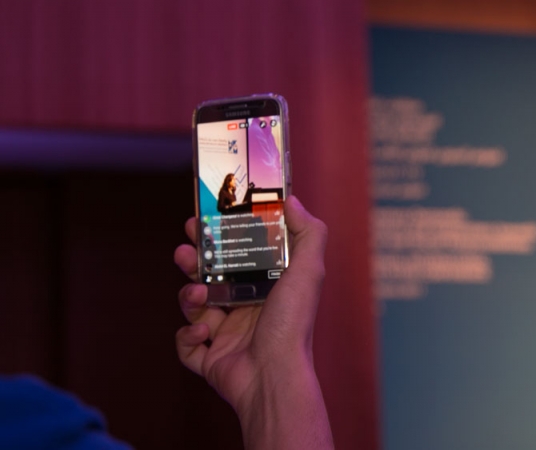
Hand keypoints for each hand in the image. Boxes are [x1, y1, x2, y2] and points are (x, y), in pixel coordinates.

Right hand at [174, 196, 332, 448]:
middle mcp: (247, 308)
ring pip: (194, 306)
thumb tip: (291, 200)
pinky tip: (204, 332)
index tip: (202, 219)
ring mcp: (226, 334)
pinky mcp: (210, 359)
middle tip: (184, 250)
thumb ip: (308, 233)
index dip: (219, 236)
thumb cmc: (292, 325)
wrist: (273, 378)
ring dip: (189, 295)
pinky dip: (188, 337)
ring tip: (198, 293)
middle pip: (209, 275)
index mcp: (268, 287)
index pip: (238, 254)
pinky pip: (186, 344)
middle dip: (193, 261)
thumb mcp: (308, 271)